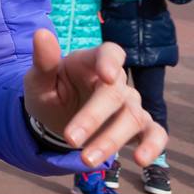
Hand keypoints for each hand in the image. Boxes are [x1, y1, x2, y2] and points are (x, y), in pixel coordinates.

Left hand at [22, 29, 165, 169]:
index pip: (111, 53)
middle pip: (115, 94)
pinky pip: (154, 133)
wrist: (55, 114)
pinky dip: (153, 146)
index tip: (107, 76)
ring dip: (111, 140)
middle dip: (94, 118)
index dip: (111, 62)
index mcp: (92, 62)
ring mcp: (129, 104)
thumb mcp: (38, 79)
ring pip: (133, 117)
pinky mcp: (138, 126)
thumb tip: (41, 33)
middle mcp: (115, 82)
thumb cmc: (49, 90)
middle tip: (70, 139)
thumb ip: (43, 61)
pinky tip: (142, 161)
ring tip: (87, 160)